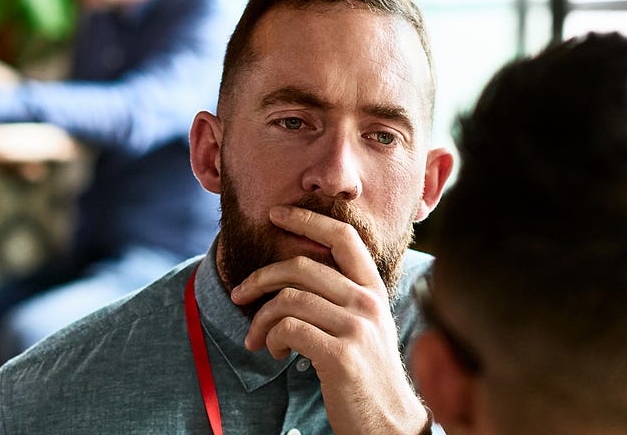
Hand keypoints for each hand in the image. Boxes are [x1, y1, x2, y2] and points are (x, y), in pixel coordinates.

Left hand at [230, 205, 429, 434]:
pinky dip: (270, 339)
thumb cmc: (367, 374)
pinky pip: (288, 328)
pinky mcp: (341, 355)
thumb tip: (290, 276)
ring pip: (288, 299)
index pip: (342, 236)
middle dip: (260, 278)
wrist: (387, 422)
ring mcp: (357, 328)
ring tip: (259, 340)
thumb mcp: (364, 326)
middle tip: (239, 295)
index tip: (275, 213)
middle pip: (302, 267)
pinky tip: (275, 353)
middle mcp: (367, 303)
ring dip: (261, 319)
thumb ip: (340, 297)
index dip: (306, 220)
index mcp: (372, 290)